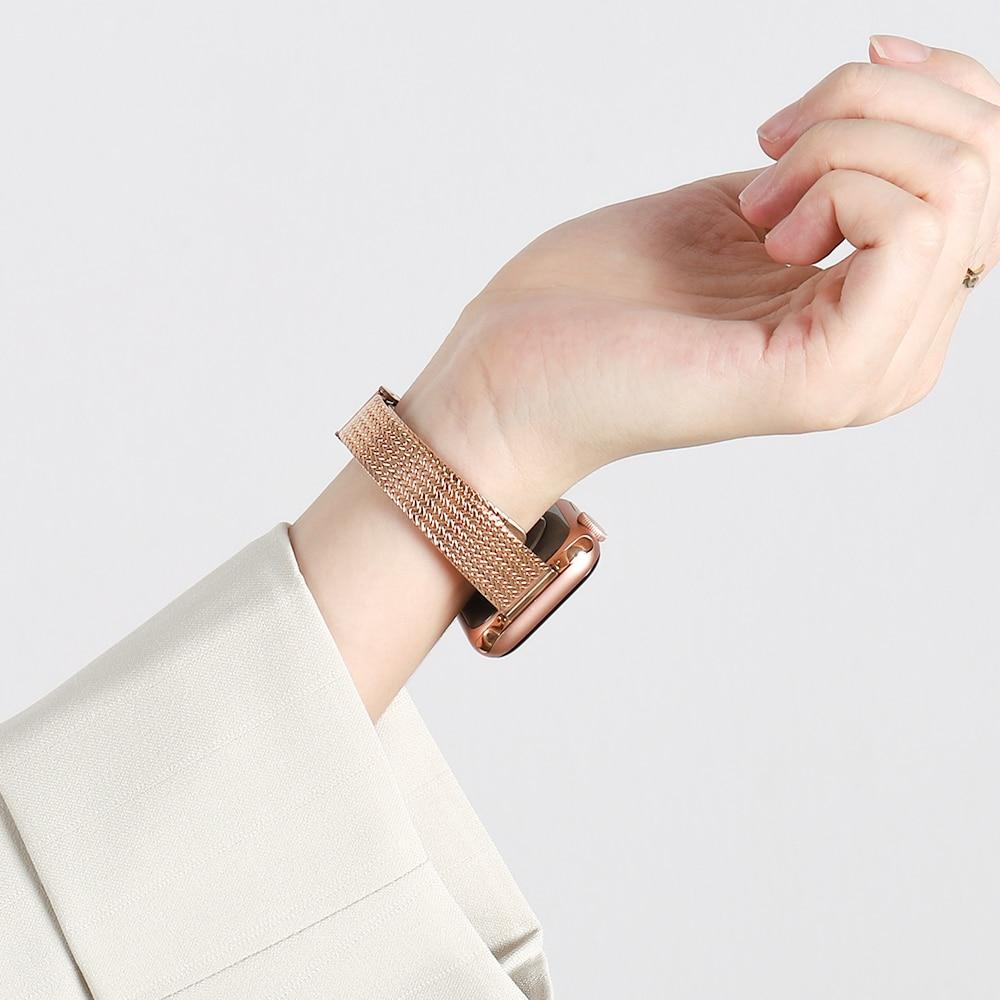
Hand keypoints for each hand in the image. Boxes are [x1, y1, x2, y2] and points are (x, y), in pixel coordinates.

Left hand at [399, 36, 999, 526]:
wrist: (512, 373)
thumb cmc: (605, 295)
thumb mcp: (748, 206)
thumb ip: (840, 177)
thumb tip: (918, 106)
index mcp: (879, 313)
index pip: (982, 170)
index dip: (922, 89)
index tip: (808, 99)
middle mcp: (896, 350)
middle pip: (983, 159)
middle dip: (872, 103)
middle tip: (768, 150)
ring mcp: (868, 369)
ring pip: (958, 177)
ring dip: (843, 138)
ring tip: (755, 199)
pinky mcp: (826, 373)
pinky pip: (911, 220)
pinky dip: (833, 177)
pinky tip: (759, 223)